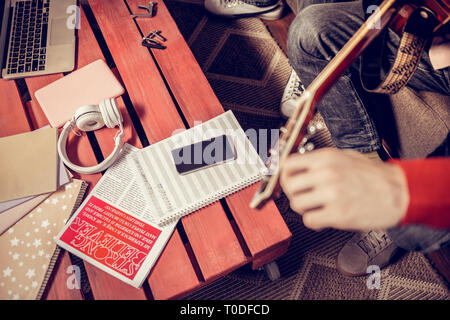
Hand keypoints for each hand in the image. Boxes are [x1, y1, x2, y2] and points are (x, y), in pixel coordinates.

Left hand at [279, 148, 409, 231]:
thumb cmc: (375, 176)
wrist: (400, 193)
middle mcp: (326, 174)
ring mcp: (332, 194)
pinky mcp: (338, 214)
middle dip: (292, 193)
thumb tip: (296, 167)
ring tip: (316, 208)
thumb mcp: (345, 157)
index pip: (289, 164)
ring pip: (296, 204)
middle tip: (302, 197)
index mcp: (326, 158)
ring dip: (304, 208)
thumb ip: (320, 161)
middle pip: (289, 185)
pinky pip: (309, 220)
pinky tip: (324, 218)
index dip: (284, 175)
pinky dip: (314, 222)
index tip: (288, 182)